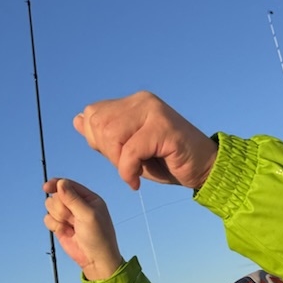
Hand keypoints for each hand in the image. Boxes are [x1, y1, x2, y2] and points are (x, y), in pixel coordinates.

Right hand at [43, 178, 123, 279]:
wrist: (95, 260)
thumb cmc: (98, 237)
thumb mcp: (88, 215)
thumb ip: (73, 199)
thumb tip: (60, 183)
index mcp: (89, 198)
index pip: (68, 185)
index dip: (56, 184)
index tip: (47, 187)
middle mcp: (77, 205)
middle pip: (56, 195)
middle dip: (61, 206)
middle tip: (72, 218)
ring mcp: (68, 215)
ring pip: (50, 206)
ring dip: (58, 216)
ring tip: (70, 226)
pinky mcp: (60, 226)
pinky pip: (48, 219)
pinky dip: (54, 225)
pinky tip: (65, 231)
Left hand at [72, 91, 217, 189]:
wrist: (204, 170)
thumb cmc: (168, 162)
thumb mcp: (130, 151)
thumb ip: (106, 137)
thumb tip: (77, 119)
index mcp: (133, 103)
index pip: (94, 114)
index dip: (97, 141)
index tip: (118, 159)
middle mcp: (142, 101)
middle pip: (99, 123)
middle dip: (107, 153)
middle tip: (126, 169)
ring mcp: (154, 111)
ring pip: (112, 134)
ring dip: (118, 162)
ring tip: (133, 173)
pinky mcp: (163, 127)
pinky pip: (131, 150)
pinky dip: (128, 171)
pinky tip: (137, 181)